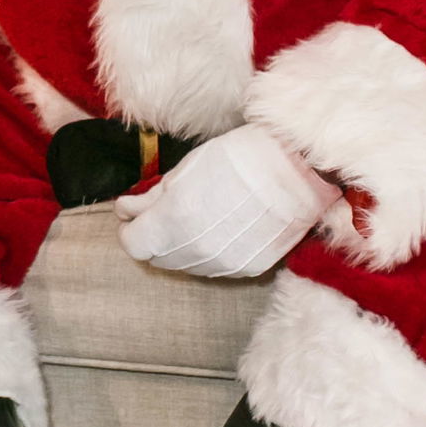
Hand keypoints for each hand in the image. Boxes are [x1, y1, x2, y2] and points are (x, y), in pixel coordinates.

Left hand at [116, 124, 340, 280]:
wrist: (297, 170)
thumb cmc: (239, 158)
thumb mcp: (186, 169)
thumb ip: (152, 196)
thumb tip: (127, 210)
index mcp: (174, 221)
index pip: (134, 245)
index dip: (128, 230)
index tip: (132, 218)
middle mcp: (196, 250)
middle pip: (157, 258)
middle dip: (152, 239)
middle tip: (159, 217)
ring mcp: (223, 263)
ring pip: (185, 266)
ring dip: (178, 249)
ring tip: (191, 221)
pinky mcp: (247, 268)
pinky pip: (213, 268)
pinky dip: (206, 253)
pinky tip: (216, 230)